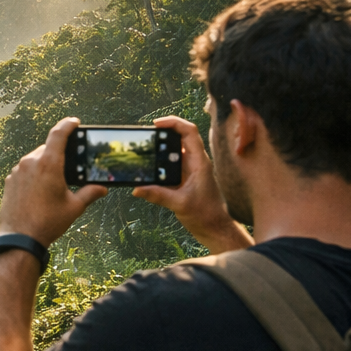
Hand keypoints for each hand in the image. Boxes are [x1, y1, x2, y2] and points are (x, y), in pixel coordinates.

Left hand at [0, 117, 108, 244]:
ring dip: (46, 164)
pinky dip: (34, 174)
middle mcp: (31, 162)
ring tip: (55, 181)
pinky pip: (25, 170)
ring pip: (35, 159)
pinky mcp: (9, 180)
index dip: (68, 124)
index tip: (74, 122)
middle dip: (59, 153)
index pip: (58, 134)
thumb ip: (90, 193)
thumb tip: (103, 188)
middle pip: (48, 148)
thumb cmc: (48, 222)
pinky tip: (41, 189)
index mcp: (49, 164)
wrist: (19, 238)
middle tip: (69, 163)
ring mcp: (17, 171)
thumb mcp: (74, 207)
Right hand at [132, 116, 252, 253]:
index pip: (189, 132)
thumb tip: (137, 189)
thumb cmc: (204, 214)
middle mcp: (195, 162)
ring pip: (174, 150)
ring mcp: (189, 169)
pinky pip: (170, 164)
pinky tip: (147, 168)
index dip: (173, 123)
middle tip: (145, 136)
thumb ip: (158, 195)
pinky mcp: (183, 177)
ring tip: (143, 150)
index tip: (156, 124)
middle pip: (180, 137)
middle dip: (163, 133)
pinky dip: (158, 162)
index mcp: (199, 162)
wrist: (213, 227)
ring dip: (160, 147)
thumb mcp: (179, 204)